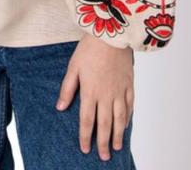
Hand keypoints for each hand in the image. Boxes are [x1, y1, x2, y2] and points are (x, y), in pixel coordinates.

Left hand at [55, 34, 133, 161]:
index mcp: (90, 92)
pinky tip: (126, 124)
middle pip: (104, 124)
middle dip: (103, 142)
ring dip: (117, 134)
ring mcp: (120, 90)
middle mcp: (106, 95)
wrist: (112, 34)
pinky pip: (130, 105)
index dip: (85, 136)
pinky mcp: (129, 84)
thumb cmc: (90, 48)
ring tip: (116, 147)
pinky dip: (128, 117)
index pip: (87, 120)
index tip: (85, 149)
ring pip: (120, 118)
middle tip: (103, 157)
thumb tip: (60, 107)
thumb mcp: (73, 66)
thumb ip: (67, 88)